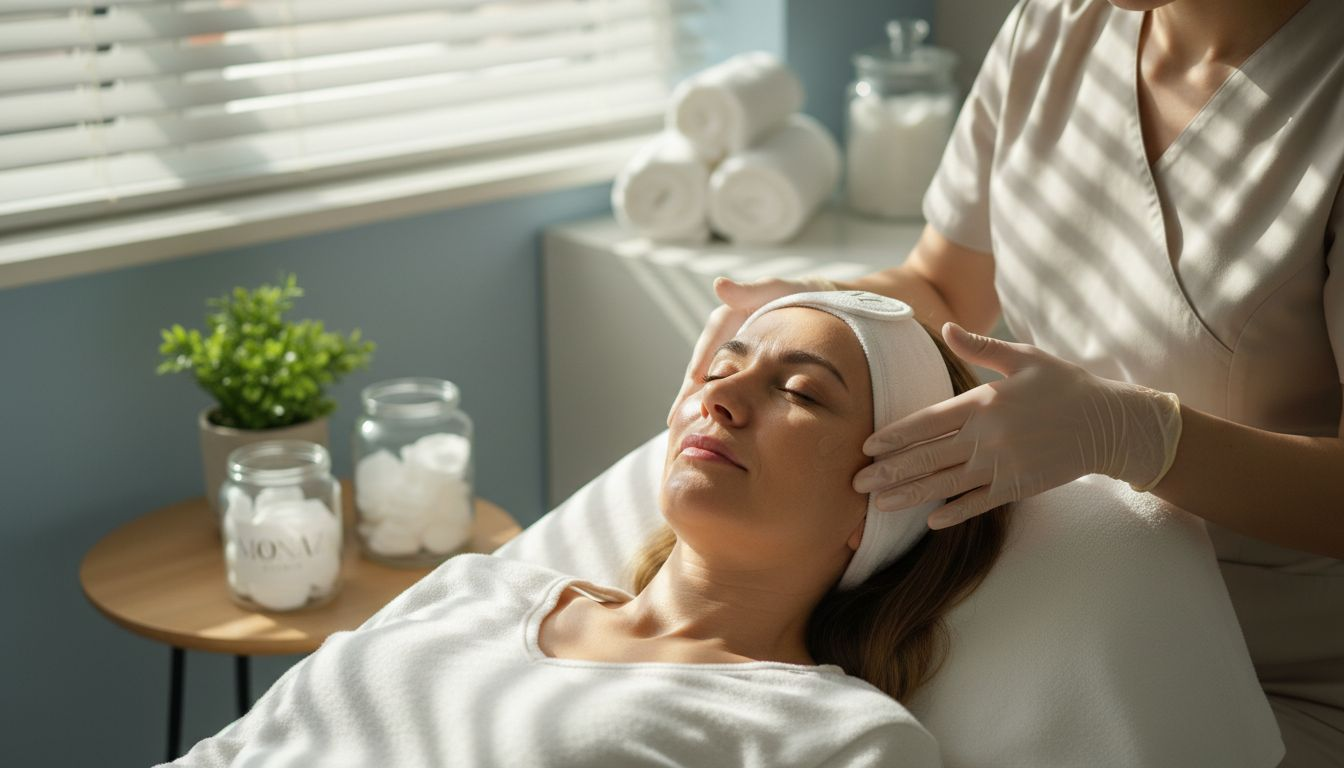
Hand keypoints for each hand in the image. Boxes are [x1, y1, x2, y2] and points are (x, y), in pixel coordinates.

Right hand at [667, 275, 836, 425]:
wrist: (816, 303)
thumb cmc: (795, 294)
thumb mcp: (773, 289)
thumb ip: (749, 291)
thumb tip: (719, 284)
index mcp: (724, 319)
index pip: (704, 351)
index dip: (695, 374)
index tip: (689, 392)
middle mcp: (721, 337)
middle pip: (700, 370)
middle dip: (690, 395)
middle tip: (681, 422)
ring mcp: (730, 351)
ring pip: (711, 379)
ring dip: (702, 401)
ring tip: (693, 426)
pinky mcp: (741, 362)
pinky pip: (726, 382)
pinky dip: (720, 400)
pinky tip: (719, 420)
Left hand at [851, 322, 1182, 528]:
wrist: (1111, 423)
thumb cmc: (1065, 385)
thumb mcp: (1024, 358)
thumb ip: (981, 347)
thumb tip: (944, 327)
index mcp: (985, 402)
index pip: (928, 422)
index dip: (895, 436)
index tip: (867, 446)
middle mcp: (988, 436)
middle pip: (928, 457)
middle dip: (888, 471)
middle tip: (855, 483)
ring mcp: (1003, 465)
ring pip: (945, 484)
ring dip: (909, 495)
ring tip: (878, 505)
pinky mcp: (1019, 487)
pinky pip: (979, 503)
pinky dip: (954, 513)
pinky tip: (930, 521)